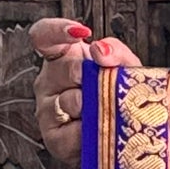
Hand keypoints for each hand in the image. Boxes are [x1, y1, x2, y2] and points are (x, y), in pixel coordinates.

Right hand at [28, 18, 142, 166]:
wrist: (126, 139)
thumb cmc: (120, 99)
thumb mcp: (126, 69)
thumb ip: (116, 51)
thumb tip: (100, 50)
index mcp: (62, 57)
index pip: (43, 35)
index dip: (55, 29)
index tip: (80, 32)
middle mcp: (49, 81)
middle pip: (64, 69)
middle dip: (92, 77)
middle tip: (108, 86)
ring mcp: (48, 109)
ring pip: (70, 101)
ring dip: (96, 107)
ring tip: (110, 112)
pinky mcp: (53, 138)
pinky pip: (71, 133)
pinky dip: (92, 132)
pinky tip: (102, 132)